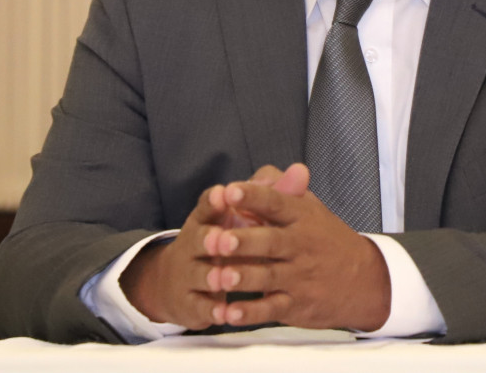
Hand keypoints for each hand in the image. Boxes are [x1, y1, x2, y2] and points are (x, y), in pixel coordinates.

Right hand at [118, 164, 308, 328]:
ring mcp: (190, 272)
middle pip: (199, 238)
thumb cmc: (226, 238)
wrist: (184, 278)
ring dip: (210, 276)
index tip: (225, 194)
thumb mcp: (244, 215)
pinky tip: (224, 314)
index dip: (215, 200)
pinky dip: (211, 310)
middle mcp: (194, 242)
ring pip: (198, 273)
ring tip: (223, 279)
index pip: (208, 204)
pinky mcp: (191, 302)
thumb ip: (272, 195)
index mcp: (208, 217)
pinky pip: (200, 306)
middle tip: (225, 242)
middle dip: (212, 240)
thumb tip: (301, 171)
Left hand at [203, 167, 390, 331]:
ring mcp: (298, 277)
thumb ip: (280, 188)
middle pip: (270, 242)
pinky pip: (271, 309)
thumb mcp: (310, 207)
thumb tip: (255, 176)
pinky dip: (251, 313)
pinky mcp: (296, 305)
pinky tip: (231, 313)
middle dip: (245, 241)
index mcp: (301, 217)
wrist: (365, 281)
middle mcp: (300, 245)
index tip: (230, 192)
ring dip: (244, 277)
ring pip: (268, 276)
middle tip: (219, 240)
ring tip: (220, 277)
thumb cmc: (325, 238)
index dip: (253, 197)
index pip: (275, 203)